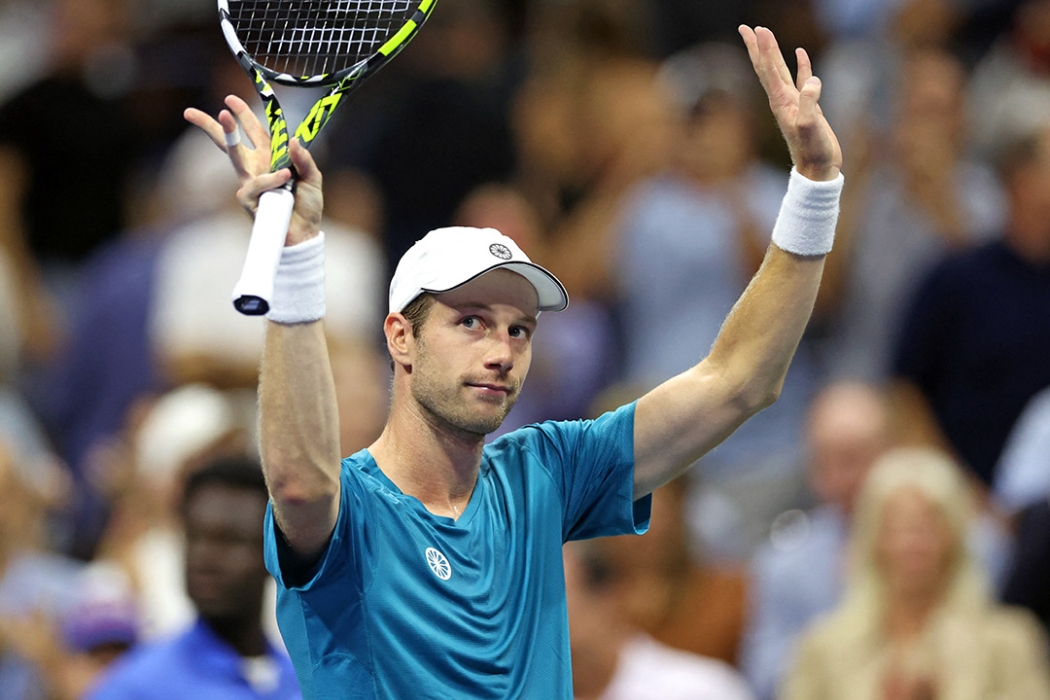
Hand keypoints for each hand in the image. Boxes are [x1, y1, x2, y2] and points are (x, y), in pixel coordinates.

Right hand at [183, 95, 323, 245]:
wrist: (304, 234)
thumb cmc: (306, 206)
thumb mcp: (313, 178)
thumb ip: (304, 159)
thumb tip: (292, 141)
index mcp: (270, 158)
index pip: (254, 131)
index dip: (244, 115)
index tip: (229, 99)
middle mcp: (255, 168)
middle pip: (228, 142)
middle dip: (210, 125)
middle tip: (189, 112)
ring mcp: (249, 183)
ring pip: (233, 154)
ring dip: (229, 132)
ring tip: (223, 114)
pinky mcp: (248, 199)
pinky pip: (258, 182)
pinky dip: (272, 179)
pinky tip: (286, 179)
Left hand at [738, 26, 841, 180]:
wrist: (818, 169)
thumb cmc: (813, 151)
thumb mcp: (811, 127)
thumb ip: (810, 104)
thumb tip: (812, 82)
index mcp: (780, 102)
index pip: (769, 69)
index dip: (763, 48)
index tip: (758, 29)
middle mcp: (782, 100)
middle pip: (766, 67)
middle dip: (757, 47)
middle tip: (747, 27)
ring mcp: (794, 102)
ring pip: (780, 70)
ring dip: (772, 52)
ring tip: (765, 34)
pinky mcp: (807, 105)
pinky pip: (802, 80)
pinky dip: (800, 65)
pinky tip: (799, 53)